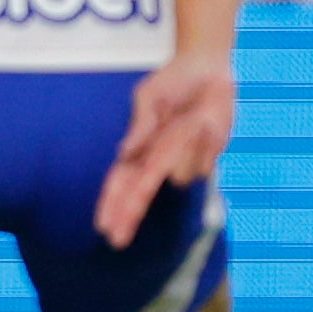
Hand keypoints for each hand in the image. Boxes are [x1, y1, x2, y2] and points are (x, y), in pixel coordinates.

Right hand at [97, 48, 233, 247]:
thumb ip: (140, 126)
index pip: (120, 181)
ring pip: (179, 175)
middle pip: (139, 196)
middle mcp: (159, 160)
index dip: (111, 203)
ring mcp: (184, 161)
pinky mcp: (208, 156)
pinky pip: (203, 163)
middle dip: (127, 216)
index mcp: (138, 149)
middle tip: (116, 242)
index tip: (103, 226)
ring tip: (193, 119)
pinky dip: (204, 144)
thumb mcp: (149, 98)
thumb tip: (125, 153)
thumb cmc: (172, 82)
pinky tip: (206, 123)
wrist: (208, 69)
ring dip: (184, 150)